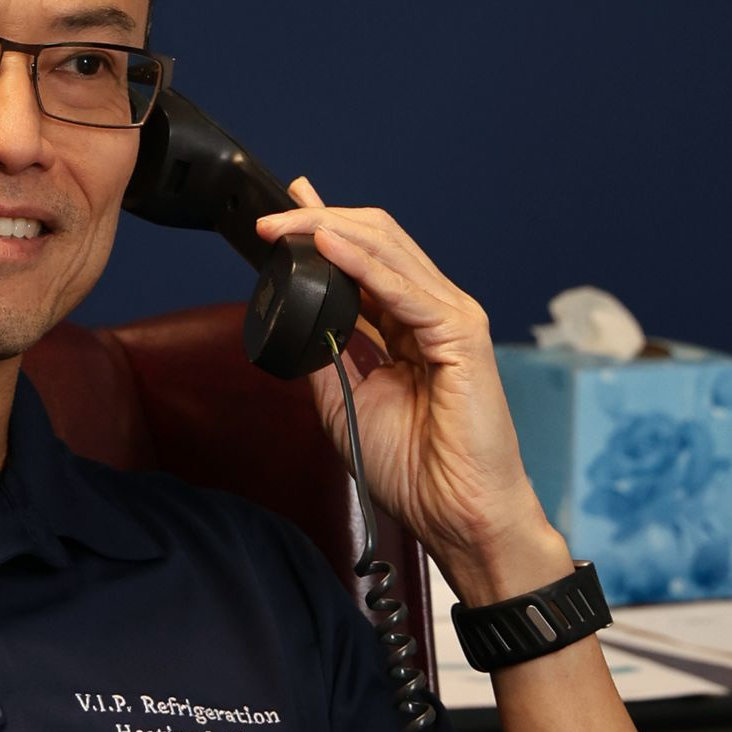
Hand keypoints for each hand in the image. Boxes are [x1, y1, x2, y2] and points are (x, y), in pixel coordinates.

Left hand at [255, 181, 569, 600]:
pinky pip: (404, 290)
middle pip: (376, 242)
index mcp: (407, 325)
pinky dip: (362, 265)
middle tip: (270, 220)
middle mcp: (431, 312)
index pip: (365, 260)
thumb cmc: (415, 470)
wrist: (455, 513)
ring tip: (286, 226)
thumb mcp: (345, 404)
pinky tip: (327, 248)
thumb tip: (290, 324)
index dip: (324, 231)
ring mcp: (451, 319)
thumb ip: (323, 358)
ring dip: (330, 232)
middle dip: (318, 222)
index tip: (280, 218)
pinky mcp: (461, 336)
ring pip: (388, 252)